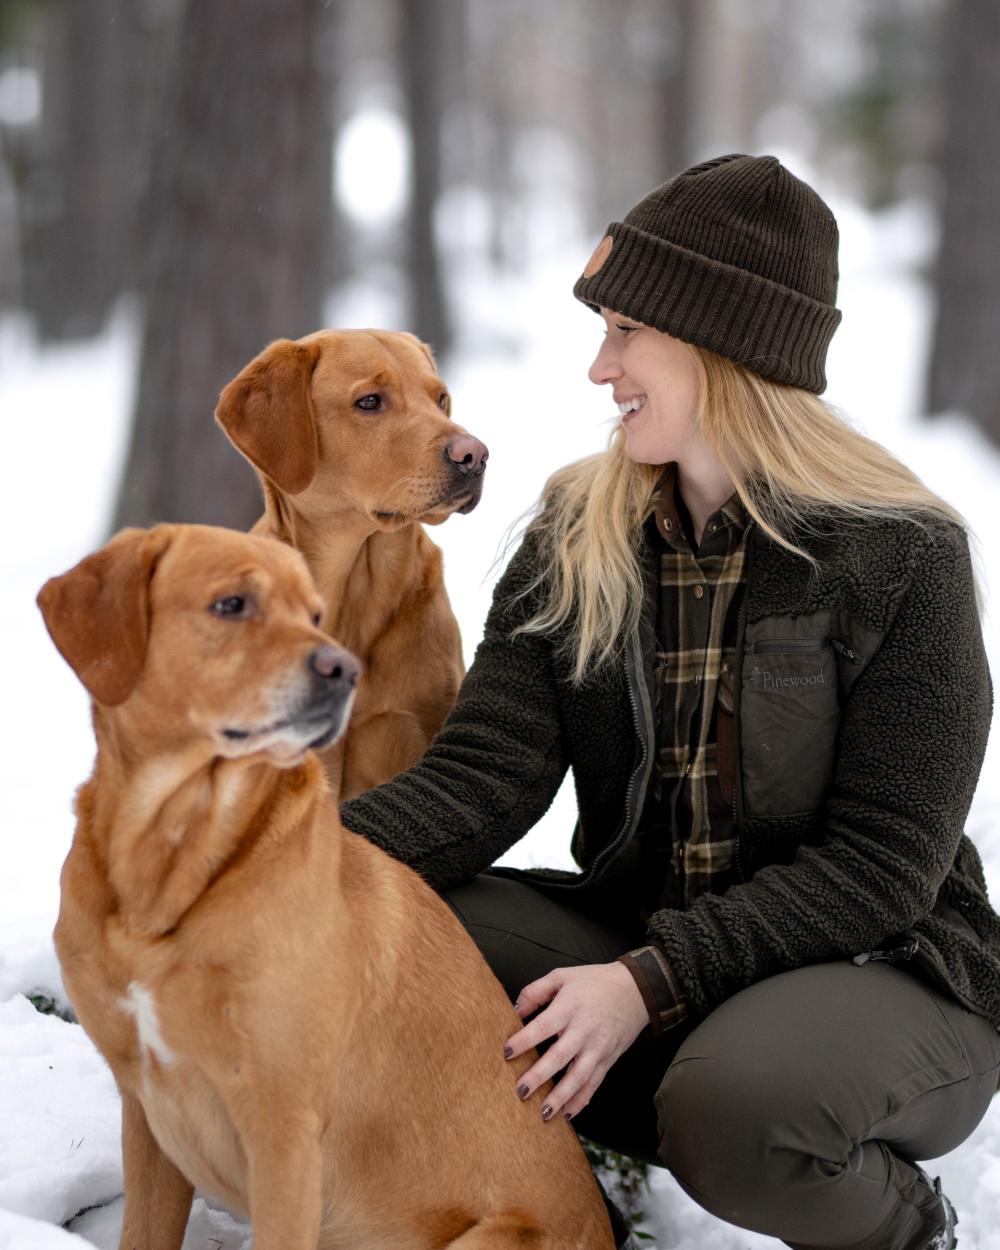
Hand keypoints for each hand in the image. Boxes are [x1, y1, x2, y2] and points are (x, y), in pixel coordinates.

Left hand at [503, 962, 648, 1120]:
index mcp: (569, 1007)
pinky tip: (567, 1114)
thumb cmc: (594, 981)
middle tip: (521, 1091)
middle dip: (539, 1076)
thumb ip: (536, 991)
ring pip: (578, 1077)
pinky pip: (594, 1084)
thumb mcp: (563, 976)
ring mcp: (598, 1048)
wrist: (635, 990)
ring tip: (543, 1113)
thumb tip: (515, 1010)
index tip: (506, 1052)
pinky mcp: (608, 1059)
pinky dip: (581, 1101)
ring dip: (560, 1097)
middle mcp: (584, 1030)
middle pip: (559, 1057)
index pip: (543, 1027)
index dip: (524, 1040)